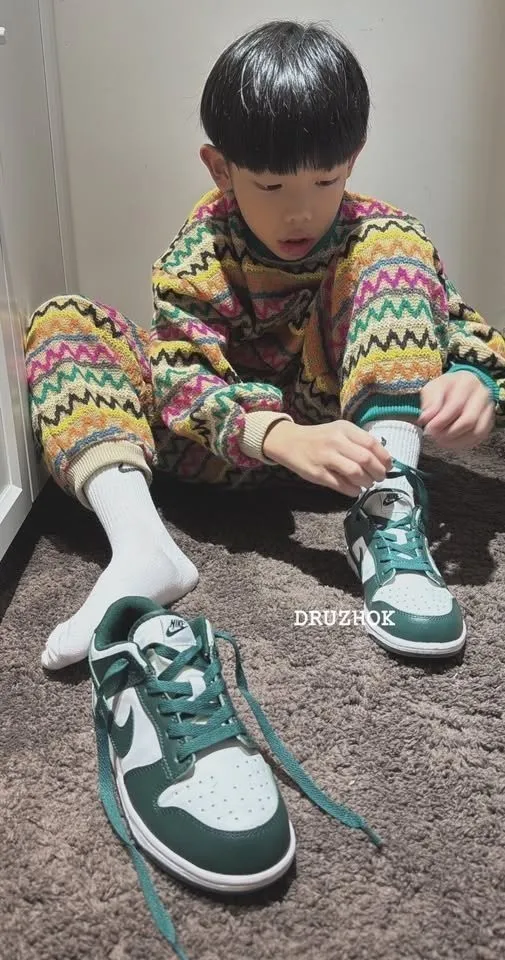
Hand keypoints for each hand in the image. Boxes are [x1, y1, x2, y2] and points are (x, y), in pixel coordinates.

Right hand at [263, 419, 391, 495]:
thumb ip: (359, 442)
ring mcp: (325, 458)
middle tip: (379, 477)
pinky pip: (341, 485)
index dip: (384, 458)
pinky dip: (353, 490)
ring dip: (366, 482)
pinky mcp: (317, 473)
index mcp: (344, 429)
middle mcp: (336, 441)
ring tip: (367, 483)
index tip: (388, 466)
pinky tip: (355, 489)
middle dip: (378, 472)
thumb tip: (383, 460)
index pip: (372, 444)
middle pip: (366, 459)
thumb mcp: (340, 431)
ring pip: (355, 473)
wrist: (290, 442)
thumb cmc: (320, 437)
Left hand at [418, 370, 493, 449]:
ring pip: (476, 431)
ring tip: (440, 439)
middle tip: (434, 436)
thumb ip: (429, 402)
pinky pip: (479, 437)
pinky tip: (450, 441)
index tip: (428, 428)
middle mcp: (482, 395)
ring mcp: (488, 409)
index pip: (456, 405)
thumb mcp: (433, 389)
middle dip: (448, 432)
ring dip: (456, 440)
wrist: (460, 388)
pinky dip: (464, 442)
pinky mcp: (489, 421)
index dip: (441, 420)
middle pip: (468, 421)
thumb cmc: (444, 389)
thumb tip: (425, 418)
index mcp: (467, 382)